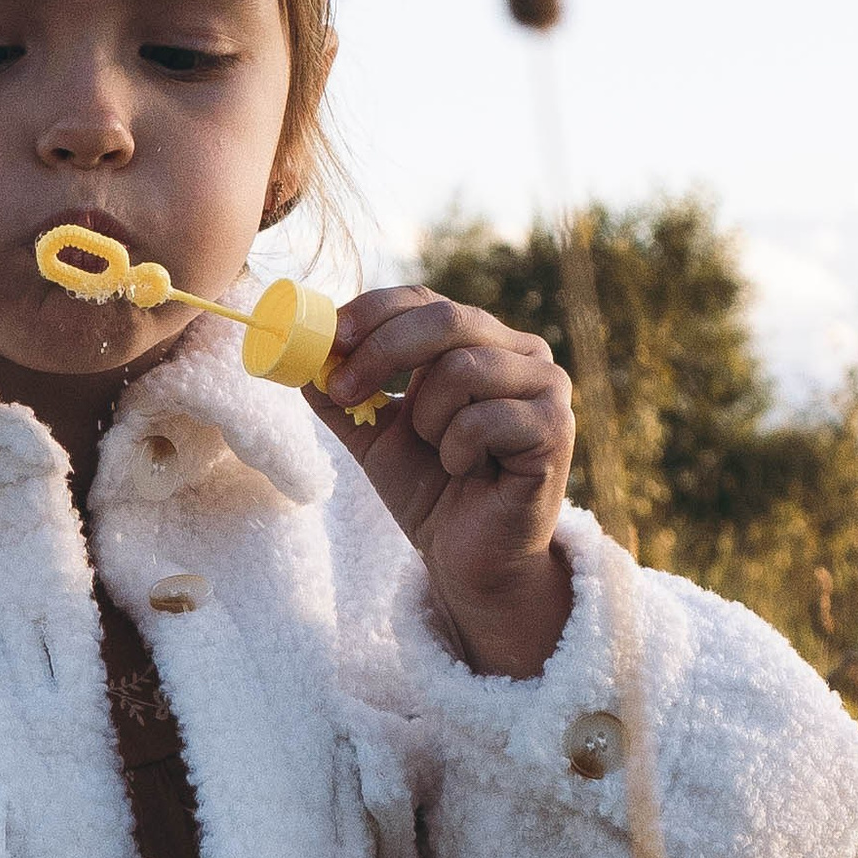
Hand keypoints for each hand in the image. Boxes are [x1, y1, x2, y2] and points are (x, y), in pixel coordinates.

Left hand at [312, 285, 575, 674]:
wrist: (468, 556)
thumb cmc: (431, 490)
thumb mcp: (374, 434)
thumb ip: (343, 395)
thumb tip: (301, 357)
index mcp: (479, 340)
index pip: (424, 301)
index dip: (372, 313)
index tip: (327, 341)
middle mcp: (521, 351)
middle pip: (446, 319)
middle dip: (381, 354)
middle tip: (344, 393)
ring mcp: (546, 385)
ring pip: (463, 368)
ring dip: (428, 418)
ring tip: (438, 451)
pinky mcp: (555, 428)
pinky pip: (484, 419)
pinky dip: (457, 450)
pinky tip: (468, 472)